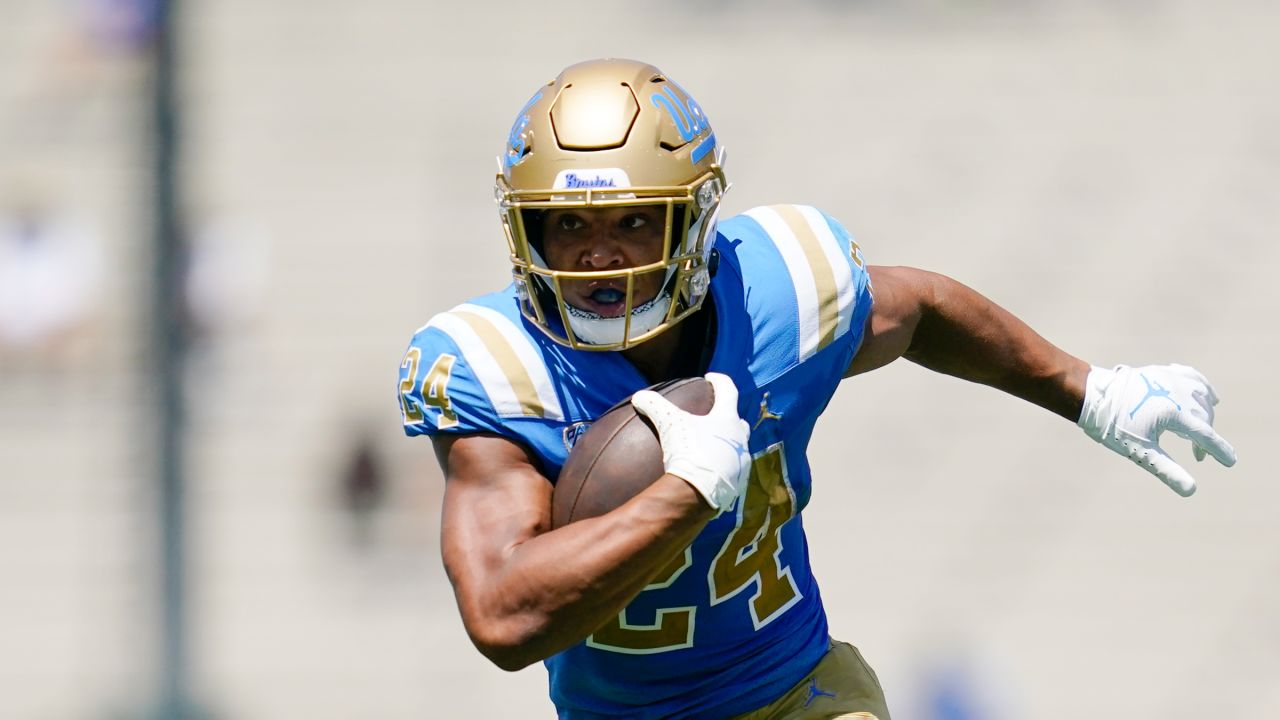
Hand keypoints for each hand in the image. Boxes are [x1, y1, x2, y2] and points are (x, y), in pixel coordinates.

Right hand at [631, 373, 751, 510]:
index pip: (728, 391)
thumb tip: (638, 396)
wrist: (700, 493)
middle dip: (727, 416)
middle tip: (714, 415)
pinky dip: (722, 467)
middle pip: (738, 421)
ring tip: (711, 446)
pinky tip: (709, 472)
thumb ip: (655, 406)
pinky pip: (731, 471)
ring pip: (737, 448)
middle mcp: (740, 439)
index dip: (719, 381)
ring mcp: (741, 463)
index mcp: (727, 419)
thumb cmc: (689, 452)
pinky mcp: (738, 484)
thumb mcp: (669, 424)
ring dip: (726, 444)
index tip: (710, 378)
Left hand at [1078, 364, 1236, 495]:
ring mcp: (1170, 379)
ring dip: (1204, 415)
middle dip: (1204, 438)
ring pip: (1201, 397)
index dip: (1218, 450)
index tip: (1230, 462)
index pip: (1205, 435)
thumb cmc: (1113, 426)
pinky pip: (1192, 377)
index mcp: (1174, 413)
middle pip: (1204, 417)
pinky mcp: (1162, 372)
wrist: (1092, 396)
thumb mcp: (1141, 452)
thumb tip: (1191, 491)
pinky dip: (1202, 389)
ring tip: (1199, 432)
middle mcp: (1177, 393)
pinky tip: (1208, 396)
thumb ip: (1167, 469)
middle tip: (1198, 456)